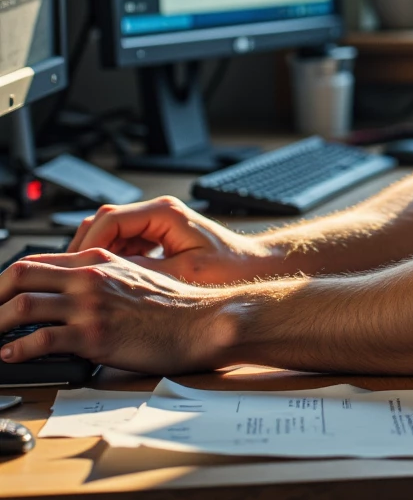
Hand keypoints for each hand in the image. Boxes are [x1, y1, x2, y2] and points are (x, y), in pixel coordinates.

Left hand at [0, 250, 231, 373]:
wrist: (203, 321)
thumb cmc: (175, 306)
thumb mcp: (134, 278)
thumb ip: (102, 278)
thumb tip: (72, 292)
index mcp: (97, 260)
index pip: (35, 260)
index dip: (5, 280)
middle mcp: (89, 276)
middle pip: (19, 274)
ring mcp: (90, 305)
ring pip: (22, 305)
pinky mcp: (95, 335)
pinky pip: (42, 339)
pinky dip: (18, 349)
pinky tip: (11, 356)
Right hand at [66, 196, 273, 284]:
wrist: (255, 270)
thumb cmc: (230, 270)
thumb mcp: (181, 277)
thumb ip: (141, 274)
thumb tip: (103, 281)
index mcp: (164, 213)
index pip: (109, 220)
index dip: (87, 246)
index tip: (74, 269)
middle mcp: (158, 213)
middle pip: (104, 224)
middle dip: (84, 251)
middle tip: (70, 279)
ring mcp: (157, 224)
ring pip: (110, 234)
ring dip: (96, 258)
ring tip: (85, 285)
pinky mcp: (158, 238)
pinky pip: (123, 245)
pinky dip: (111, 262)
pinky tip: (107, 285)